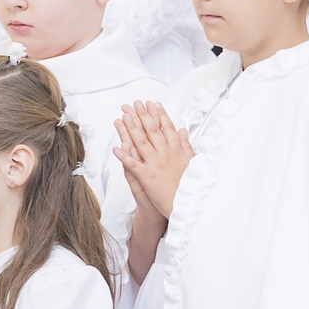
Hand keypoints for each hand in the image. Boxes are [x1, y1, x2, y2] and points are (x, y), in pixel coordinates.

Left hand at [113, 102, 194, 220]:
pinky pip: (133, 165)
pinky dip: (124, 157)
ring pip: (141, 143)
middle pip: (152, 131)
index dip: (159, 114)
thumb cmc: (190, 185)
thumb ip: (185, 145)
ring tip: (123, 117)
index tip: (152, 103)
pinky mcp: (147, 178)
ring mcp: (155, 165)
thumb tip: (182, 131)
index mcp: (176, 150)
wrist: (187, 205)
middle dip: (142, 115)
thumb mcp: (192, 162)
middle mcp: (165, 154)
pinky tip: (116, 148)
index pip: (166, 128)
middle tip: (133, 104)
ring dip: (131, 129)